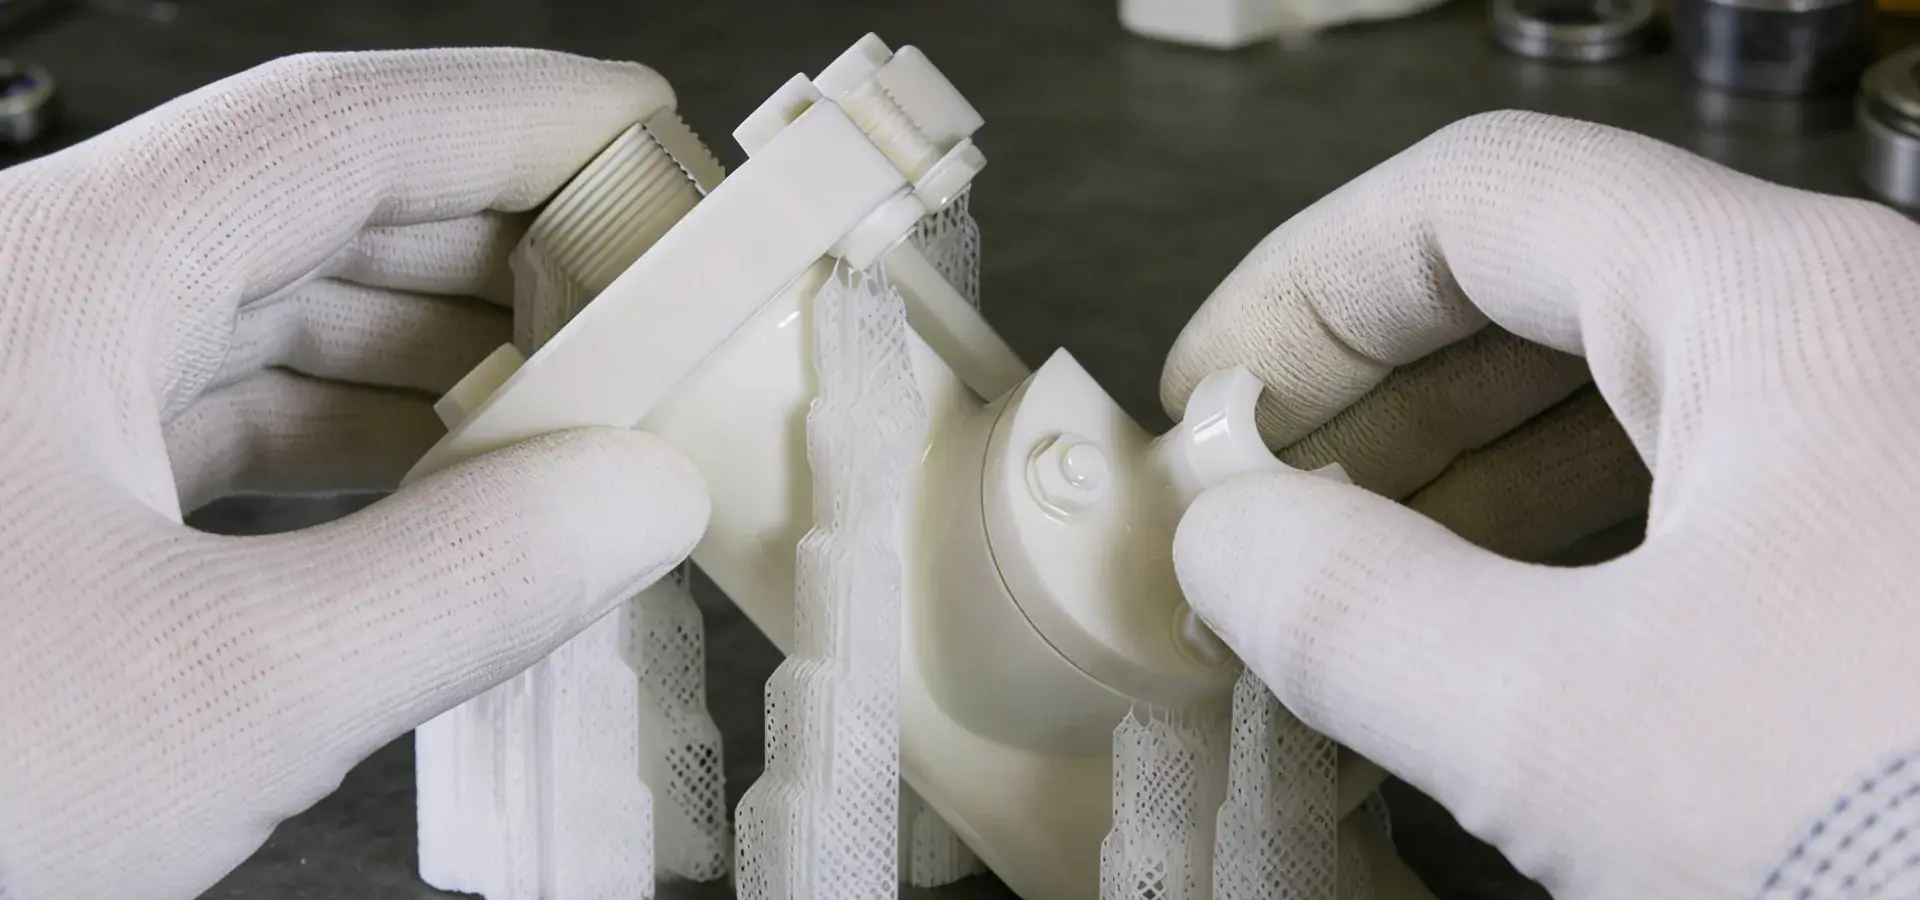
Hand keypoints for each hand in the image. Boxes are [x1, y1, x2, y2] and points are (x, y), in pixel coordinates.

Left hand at [0, 50, 707, 899]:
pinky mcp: (16, 498)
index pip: (340, 130)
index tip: (650, 137)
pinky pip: (212, 419)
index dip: (524, 118)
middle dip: (498, 245)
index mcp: (58, 277)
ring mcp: (16, 396)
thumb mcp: (216, 699)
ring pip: (262, 316)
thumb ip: (461, 584)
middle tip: (643, 296)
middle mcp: (29, 301)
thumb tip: (631, 499)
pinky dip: (347, 444)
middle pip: (309, 208)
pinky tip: (435, 493)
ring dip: (429, 353)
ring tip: (571, 401)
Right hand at [1165, 110, 1919, 898]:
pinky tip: (1489, 634)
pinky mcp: (1900, 558)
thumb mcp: (1573, 734)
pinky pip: (1698, 495)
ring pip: (1626, 396)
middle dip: (1371, 393)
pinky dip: (1563, 542)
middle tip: (1257, 510)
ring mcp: (1891, 445)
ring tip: (1348, 581)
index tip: (1205, 402)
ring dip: (1456, 474)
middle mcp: (1860, 335)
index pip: (1480, 198)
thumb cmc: (1891, 835)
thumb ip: (1353, 610)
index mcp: (1785, 305)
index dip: (1305, 286)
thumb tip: (1227, 539)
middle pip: (1551, 284)